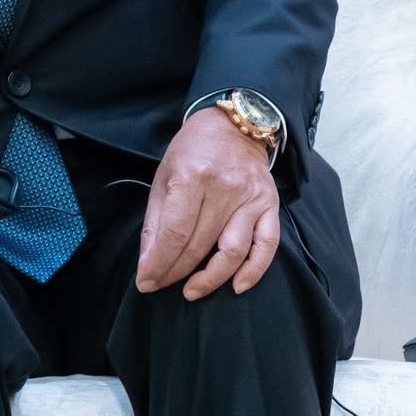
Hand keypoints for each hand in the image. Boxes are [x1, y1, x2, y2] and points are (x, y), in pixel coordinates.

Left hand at [135, 106, 277, 299]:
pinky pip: (266, 245)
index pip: (174, 233)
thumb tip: (148, 262)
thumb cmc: (193, 150)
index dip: (158, 263)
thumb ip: (155, 220)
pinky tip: (237, 286)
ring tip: (192, 290)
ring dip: (210, 279)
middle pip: (199, 245)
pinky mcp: (269, 204)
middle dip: (175, 272)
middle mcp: (224, 188)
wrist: (234, 124)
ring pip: (232, 251)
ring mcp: (250, 197)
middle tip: (161, 285)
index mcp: (192, 176)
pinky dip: (253, 270)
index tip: (146, 281)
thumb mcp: (164, 175)